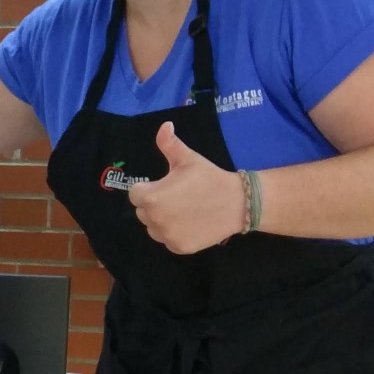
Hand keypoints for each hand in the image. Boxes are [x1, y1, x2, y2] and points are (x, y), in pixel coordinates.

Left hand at [128, 121, 243, 253]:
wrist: (238, 203)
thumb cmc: (209, 178)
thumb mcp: (188, 158)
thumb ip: (169, 143)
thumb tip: (164, 125)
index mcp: (152, 197)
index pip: (135, 194)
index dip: (148, 188)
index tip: (165, 185)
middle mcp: (154, 220)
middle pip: (142, 211)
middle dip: (154, 204)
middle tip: (177, 197)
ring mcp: (166, 236)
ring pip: (153, 227)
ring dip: (162, 220)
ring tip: (183, 209)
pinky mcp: (178, 247)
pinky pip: (167, 239)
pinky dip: (174, 233)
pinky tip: (190, 223)